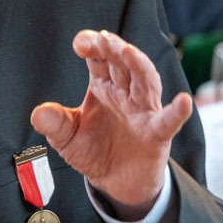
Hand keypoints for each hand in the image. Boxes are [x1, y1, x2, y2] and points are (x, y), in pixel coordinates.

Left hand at [31, 30, 190, 218]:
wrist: (115, 183)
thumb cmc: (94, 152)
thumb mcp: (67, 139)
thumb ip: (55, 124)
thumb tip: (39, 113)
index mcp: (103, 87)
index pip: (100, 59)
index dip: (92, 46)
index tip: (81, 44)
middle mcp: (125, 94)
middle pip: (123, 64)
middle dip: (114, 49)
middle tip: (103, 39)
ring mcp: (143, 112)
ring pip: (146, 82)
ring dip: (139, 66)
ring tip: (130, 53)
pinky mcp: (157, 134)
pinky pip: (168, 121)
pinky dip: (177, 112)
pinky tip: (183, 101)